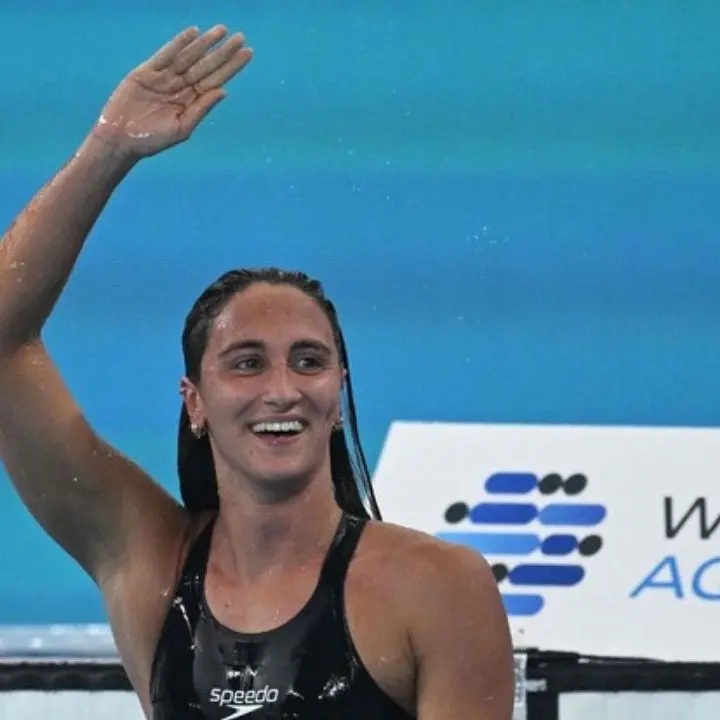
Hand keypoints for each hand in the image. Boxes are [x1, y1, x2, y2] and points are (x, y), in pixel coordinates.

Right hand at [92, 25, 251, 157]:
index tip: (247, 53)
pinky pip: (166, 55)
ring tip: (221, 31)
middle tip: (240, 38)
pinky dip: (178, 44)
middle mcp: (181, 87)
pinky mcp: (147, 72)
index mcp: (191, 102)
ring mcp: (164, 78)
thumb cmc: (152, 140)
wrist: (121, 139)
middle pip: (206, 66)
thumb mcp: (181, 128)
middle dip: (223, 52)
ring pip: (189, 57)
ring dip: (205, 44)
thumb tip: (223, 91)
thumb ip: (201, 109)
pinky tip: (193, 33)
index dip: (231, 67)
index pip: (215, 80)